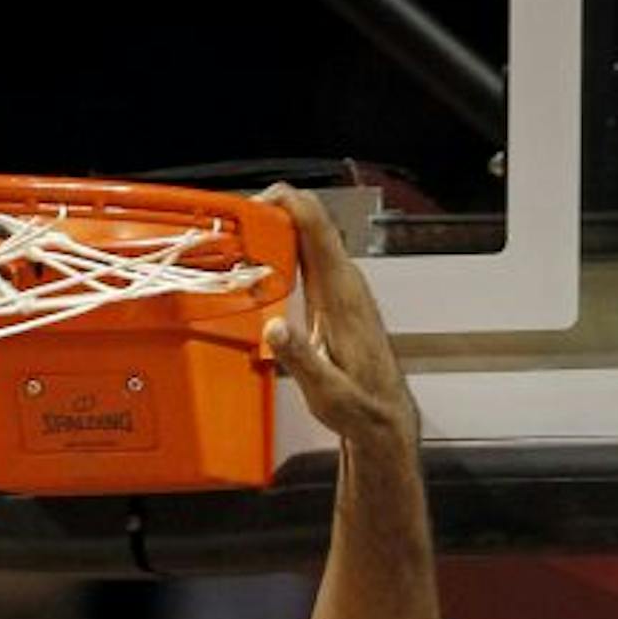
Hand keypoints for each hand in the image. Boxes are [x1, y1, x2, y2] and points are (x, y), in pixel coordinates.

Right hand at [261, 183, 417, 450]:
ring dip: (274, 229)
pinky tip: (262, 265)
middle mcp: (344, 281)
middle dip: (270, 212)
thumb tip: (275, 328)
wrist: (384, 416)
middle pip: (309, 219)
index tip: (251, 206)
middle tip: (233, 230)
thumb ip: (300, 359)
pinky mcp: (336, 295)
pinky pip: (308, 254)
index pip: (317, 224)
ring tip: (239, 244)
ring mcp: (342, 285)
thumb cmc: (361, 406)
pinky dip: (283, 249)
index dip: (285, 202)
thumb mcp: (326, 393)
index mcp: (342, 295)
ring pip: (308, 234)